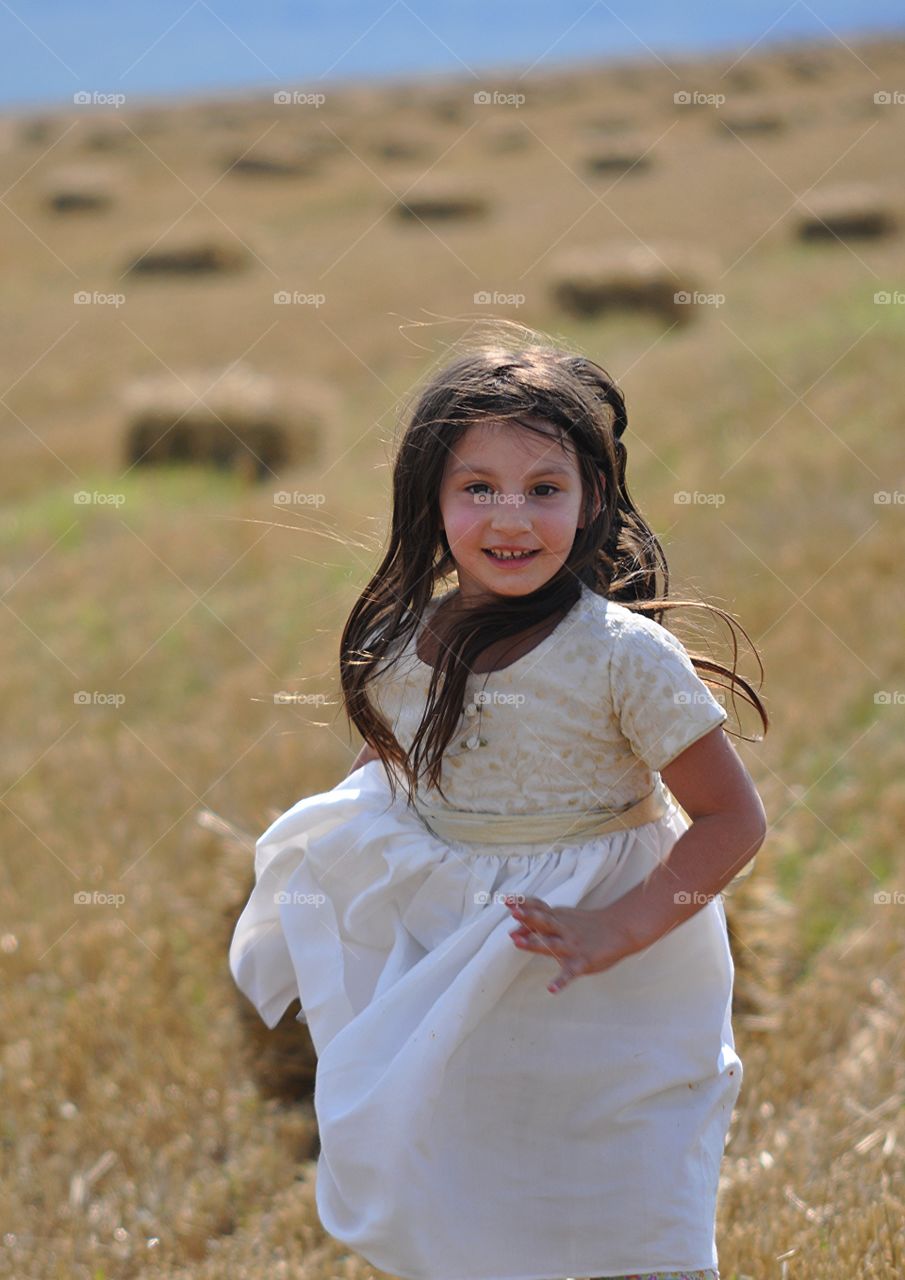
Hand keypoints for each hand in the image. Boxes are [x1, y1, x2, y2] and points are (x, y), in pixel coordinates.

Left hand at [503, 895, 632, 994]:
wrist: (619, 929)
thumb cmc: (585, 925)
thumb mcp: (564, 917)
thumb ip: (541, 922)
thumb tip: (514, 930)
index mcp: (558, 918)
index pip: (539, 908)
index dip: (524, 903)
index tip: (506, 900)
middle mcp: (563, 930)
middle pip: (544, 921)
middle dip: (528, 917)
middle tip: (513, 913)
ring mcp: (572, 946)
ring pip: (551, 944)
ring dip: (534, 942)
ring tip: (518, 942)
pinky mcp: (582, 963)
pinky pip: (570, 974)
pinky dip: (560, 982)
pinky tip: (551, 989)